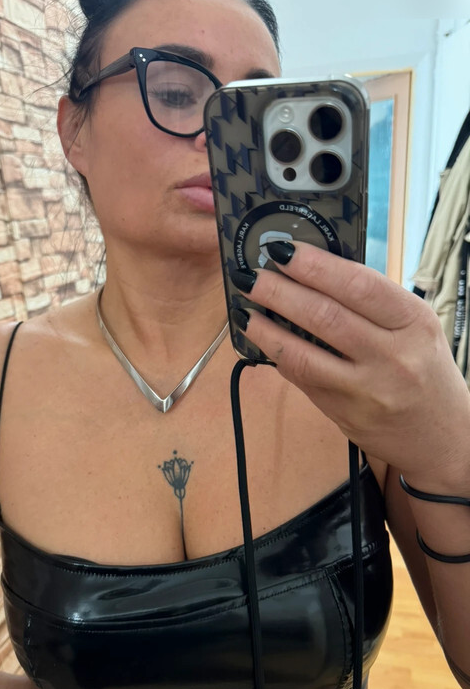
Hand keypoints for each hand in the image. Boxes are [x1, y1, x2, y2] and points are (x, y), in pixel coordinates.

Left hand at [231, 240, 469, 489]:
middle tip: (252, 276)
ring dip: (267, 328)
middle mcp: (393, 356)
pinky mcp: (344, 413)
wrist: (442, 437)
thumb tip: (313, 271)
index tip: (283, 251)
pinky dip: (277, 355)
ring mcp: (367, 390)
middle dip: (280, 292)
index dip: (314, 266)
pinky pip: (302, 378)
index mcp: (414, 322)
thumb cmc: (424, 371)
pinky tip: (263, 338)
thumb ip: (372, 303)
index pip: (359, 285)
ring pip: (304, 353)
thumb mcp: (415, 328)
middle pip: (325, 316)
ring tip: (246, 308)